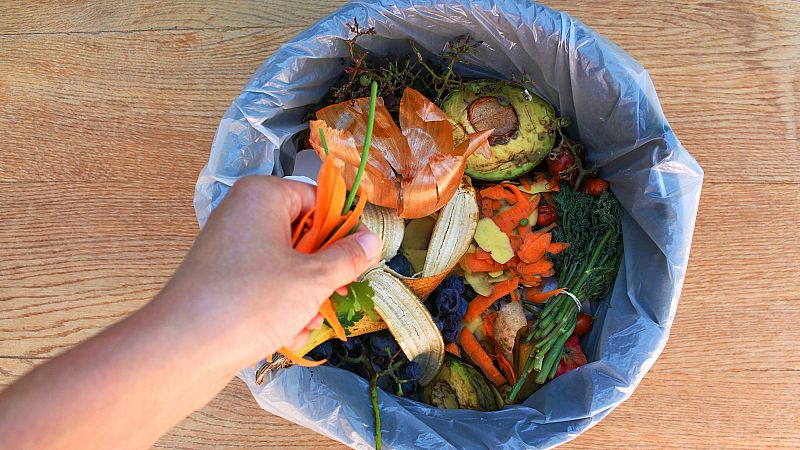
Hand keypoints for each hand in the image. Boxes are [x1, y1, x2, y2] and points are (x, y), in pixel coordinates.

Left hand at [155, 175, 381, 365]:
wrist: (183, 348)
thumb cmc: (251, 301)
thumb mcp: (312, 279)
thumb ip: (347, 258)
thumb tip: (372, 240)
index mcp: (263, 196)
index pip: (318, 198)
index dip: (343, 227)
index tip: (362, 254)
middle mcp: (243, 214)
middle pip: (303, 233)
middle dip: (323, 269)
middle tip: (338, 292)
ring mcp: (230, 248)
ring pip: (286, 264)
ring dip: (305, 295)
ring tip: (307, 320)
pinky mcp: (222, 279)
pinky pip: (264, 284)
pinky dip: (280, 306)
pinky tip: (287, 334)